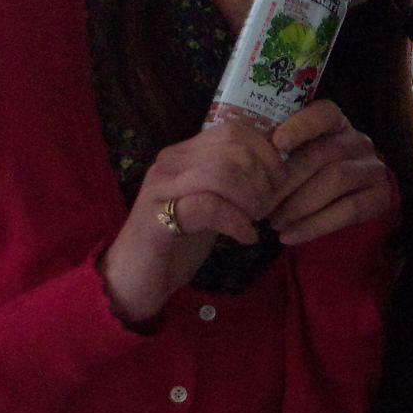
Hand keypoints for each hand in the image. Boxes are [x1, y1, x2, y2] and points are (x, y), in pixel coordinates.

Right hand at [99, 118, 282, 325]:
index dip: (266, 155)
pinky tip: (245, 238)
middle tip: (266, 208)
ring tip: (254, 221)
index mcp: (183, 154)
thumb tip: (275, 169)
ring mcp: (161, 187)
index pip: (234, 131)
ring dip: (251, 199)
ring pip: (223, 173)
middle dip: (263, 179)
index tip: (277, 184)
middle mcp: (170, 162)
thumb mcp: (209, 205)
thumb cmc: (176, 245)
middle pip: (233, 149)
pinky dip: (237, 222)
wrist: (134, 280)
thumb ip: (232, 183)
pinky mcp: (157, 218)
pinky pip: (209, 206)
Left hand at [268, 100, 391, 247]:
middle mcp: (358, 141)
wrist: (350, 201)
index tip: (276, 143)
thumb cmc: (312, 175)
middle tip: (259, 204)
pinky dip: (316, 225)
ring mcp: (372, 168)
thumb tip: (243, 163)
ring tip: (274, 223)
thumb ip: (279, 154)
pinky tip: (291, 236)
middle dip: (287, 180)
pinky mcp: (380, 197)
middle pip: (322, 153)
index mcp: (336, 123)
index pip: (323, 114)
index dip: (301, 126)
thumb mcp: (299, 157)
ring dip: (300, 204)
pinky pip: (348, 210)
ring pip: (336, 180)